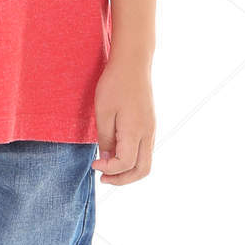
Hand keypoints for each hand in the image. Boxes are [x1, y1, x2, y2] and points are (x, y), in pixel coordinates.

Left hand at [91, 58, 154, 184]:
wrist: (133, 64)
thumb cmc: (115, 85)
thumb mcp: (103, 113)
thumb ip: (105, 139)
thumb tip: (106, 159)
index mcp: (135, 131)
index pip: (125, 164)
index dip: (109, 170)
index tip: (94, 164)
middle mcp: (148, 134)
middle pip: (142, 170)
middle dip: (122, 180)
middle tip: (103, 178)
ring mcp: (151, 130)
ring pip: (146, 162)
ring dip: (128, 171)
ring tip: (108, 168)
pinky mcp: (150, 126)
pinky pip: (145, 151)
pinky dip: (132, 160)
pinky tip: (116, 153)